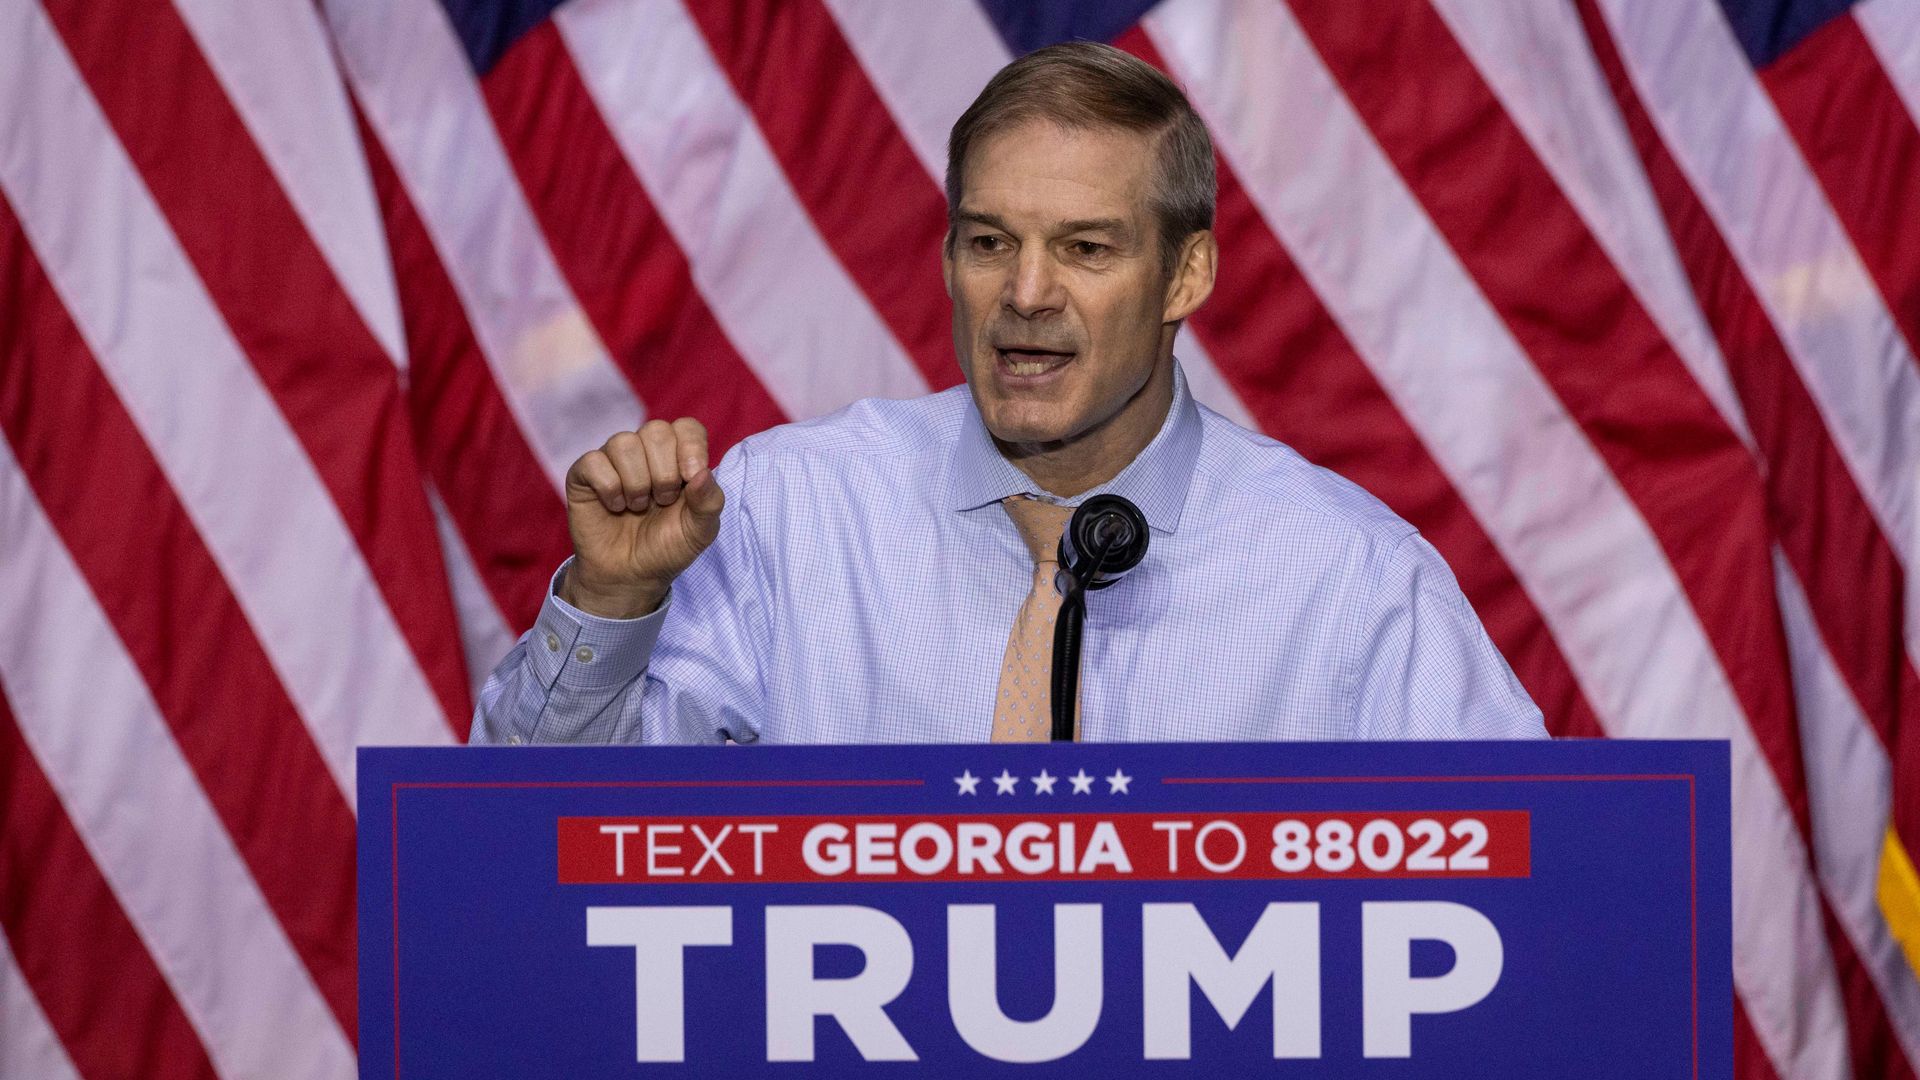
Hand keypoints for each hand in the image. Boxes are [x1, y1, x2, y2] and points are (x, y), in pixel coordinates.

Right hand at [561, 418, 724, 618]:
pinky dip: (609, 488)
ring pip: (624, 442)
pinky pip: (594, 460)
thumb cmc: (667, 547)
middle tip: (662, 501)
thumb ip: (709, 502)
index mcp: (678, 458)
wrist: (630, 576)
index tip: (689, 477)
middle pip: (656, 430)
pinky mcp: (584, 473)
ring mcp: (614, 460)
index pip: (687, 428)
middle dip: (664, 472)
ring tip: (638, 506)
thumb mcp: (699, 531)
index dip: (691, 447)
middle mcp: (646, 452)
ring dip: (637, 482)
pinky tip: (615, 507)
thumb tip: (703, 473)